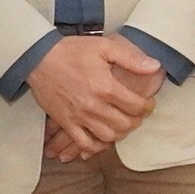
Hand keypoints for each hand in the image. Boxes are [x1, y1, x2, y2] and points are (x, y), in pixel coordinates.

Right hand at [29, 33, 165, 158]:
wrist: (39, 58)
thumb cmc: (72, 51)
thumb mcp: (104, 47)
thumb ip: (131, 58)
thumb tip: (155, 66)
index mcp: (106, 87)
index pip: (136, 106)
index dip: (147, 106)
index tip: (148, 104)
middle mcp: (94, 105)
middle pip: (125, 124)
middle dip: (136, 121)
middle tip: (137, 114)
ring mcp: (79, 117)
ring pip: (108, 137)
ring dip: (120, 133)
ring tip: (122, 124)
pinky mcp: (66, 123)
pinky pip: (84, 144)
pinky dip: (97, 146)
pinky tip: (102, 139)